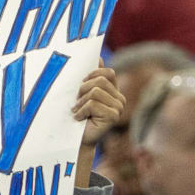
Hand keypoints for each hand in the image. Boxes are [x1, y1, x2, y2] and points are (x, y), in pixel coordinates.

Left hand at [73, 60, 125, 187]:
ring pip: (95, 91)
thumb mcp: (81, 92)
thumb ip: (90, 76)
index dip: (92, 75)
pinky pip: (93, 104)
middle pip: (99, 81)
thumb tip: (98, 57)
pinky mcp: (113, 116)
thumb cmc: (76, 113)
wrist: (75, 138)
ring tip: (78, 111)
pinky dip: (82, 110)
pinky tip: (80, 118)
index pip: (107, 72)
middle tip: (77, 102)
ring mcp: (118, 108)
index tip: (81, 85)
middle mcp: (119, 98)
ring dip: (81, 102)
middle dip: (82, 90)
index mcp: (113, 90)